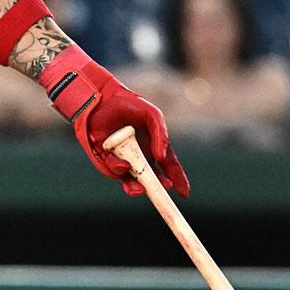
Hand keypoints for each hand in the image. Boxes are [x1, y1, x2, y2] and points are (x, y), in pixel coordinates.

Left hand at [39, 46, 188, 197]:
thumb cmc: (130, 104)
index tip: (184, 193)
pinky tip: (123, 164)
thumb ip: (160, 135)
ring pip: (131, 180)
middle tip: (163, 188)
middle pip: (151, 179)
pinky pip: (113, 169)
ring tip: (140, 188)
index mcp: (154, 147)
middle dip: (157, 188)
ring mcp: (123, 158)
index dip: (178, 180)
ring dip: (136, 186)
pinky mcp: (106, 157)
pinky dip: (119, 169)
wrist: (104, 97)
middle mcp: (139, 156)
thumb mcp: (152, 116)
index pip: (169, 167)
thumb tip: (161, 158)